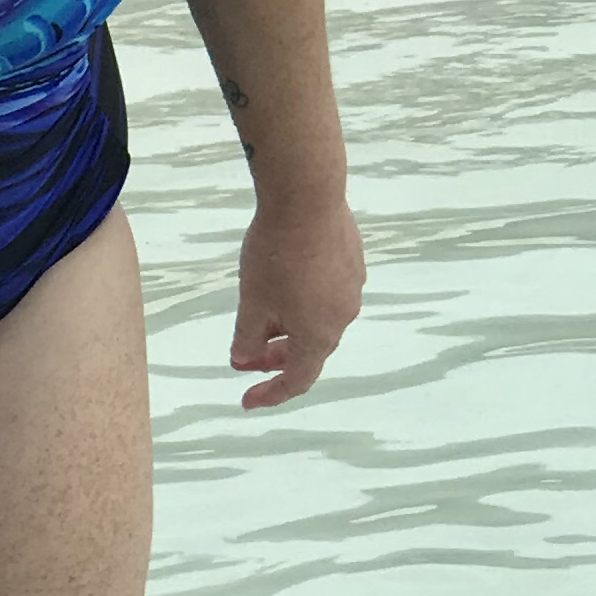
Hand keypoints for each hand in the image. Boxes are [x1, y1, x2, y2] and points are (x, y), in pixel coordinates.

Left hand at [228, 196, 363, 411]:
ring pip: (320, 321)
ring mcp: (353, 287)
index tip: (247, 400)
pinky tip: (286, 282)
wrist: (307, 195)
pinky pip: (329, 294)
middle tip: (247, 354)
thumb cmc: (275, 254)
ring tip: (263, 314)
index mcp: (319, 335)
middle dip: (277, 358)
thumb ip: (246, 339)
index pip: (297, 380)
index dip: (271, 394)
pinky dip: (305, 302)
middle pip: (310, 351)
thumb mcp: (251, 302)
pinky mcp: (354, 261)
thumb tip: (242, 360)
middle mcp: (343, 317)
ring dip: (291, 328)